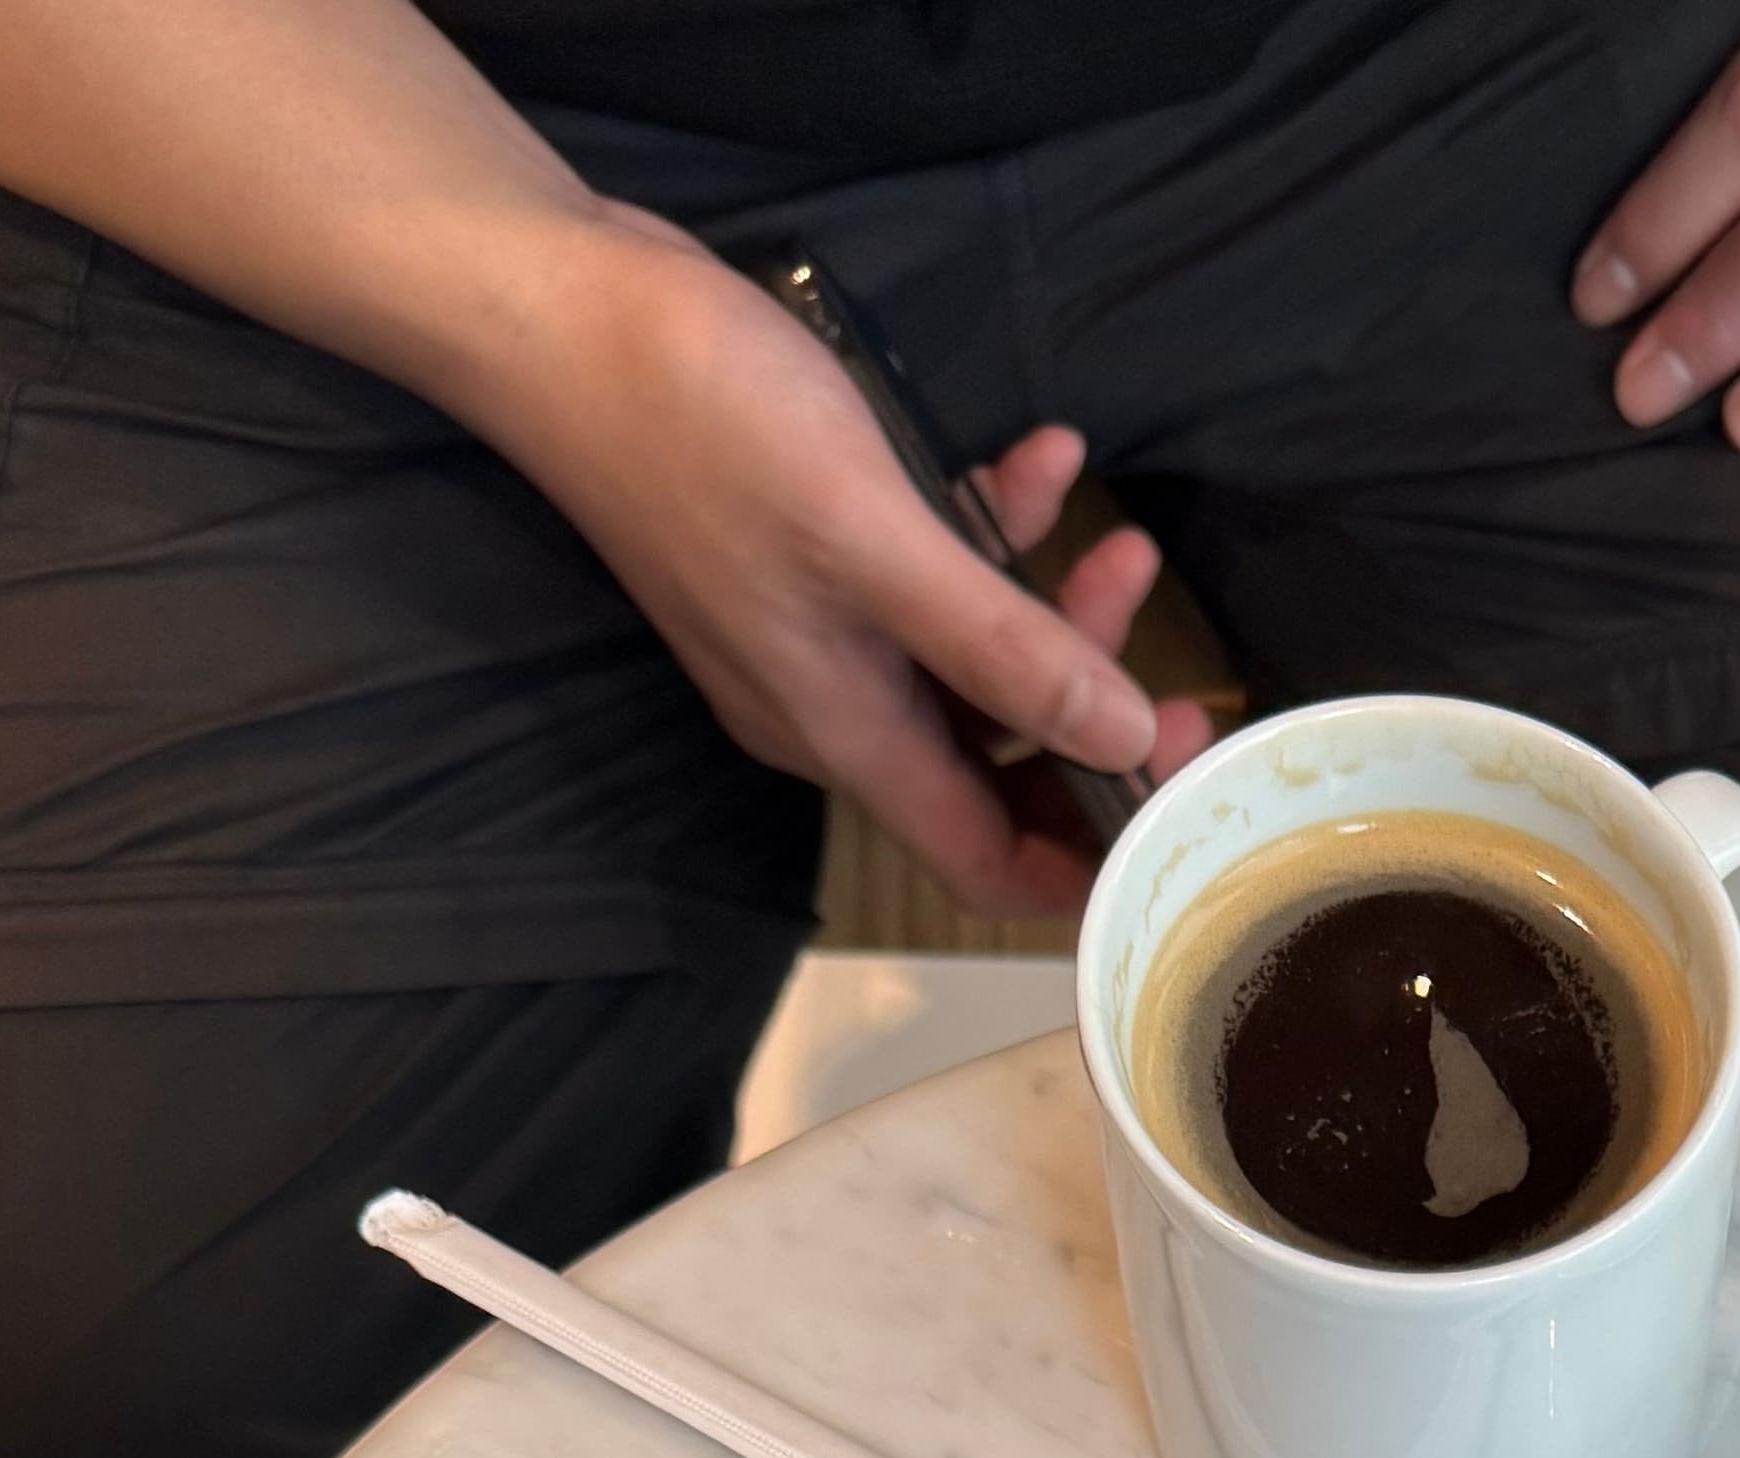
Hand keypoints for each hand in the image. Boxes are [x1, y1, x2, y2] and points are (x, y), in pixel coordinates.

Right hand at [457, 212, 1214, 919]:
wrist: (557, 310)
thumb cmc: (703, 424)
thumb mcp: (877, 543)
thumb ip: (1002, 651)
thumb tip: (1125, 738)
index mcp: (847, 732)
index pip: (986, 864)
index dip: (1089, 863)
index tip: (1181, 810)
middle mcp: (834, 703)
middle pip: (995, 762)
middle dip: (1092, 719)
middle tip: (1179, 668)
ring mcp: (819, 626)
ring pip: (971, 661)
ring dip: (1055, 611)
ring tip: (1121, 536)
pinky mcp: (811, 546)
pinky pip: (930, 570)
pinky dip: (993, 528)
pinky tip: (1039, 455)